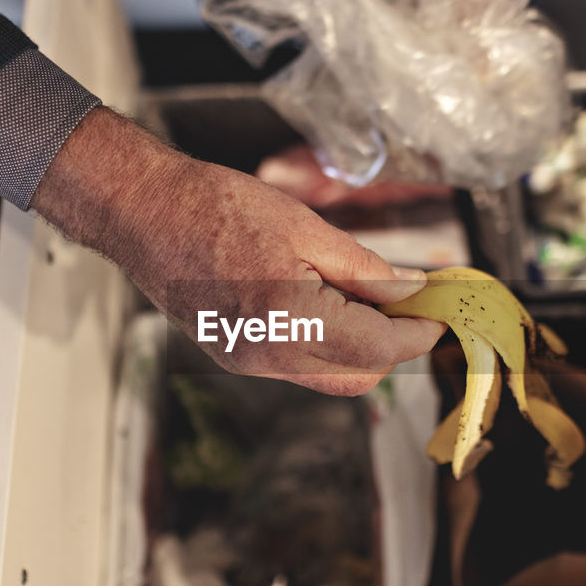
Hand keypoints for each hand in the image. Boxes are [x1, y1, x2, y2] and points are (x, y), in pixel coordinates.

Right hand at [32, 107, 444, 395]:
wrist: (145, 213)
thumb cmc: (216, 208)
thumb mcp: (307, 228)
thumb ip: (365, 269)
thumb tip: (410, 291)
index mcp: (291, 320)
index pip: (380, 348)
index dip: (418, 333)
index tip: (440, 314)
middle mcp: (268, 356)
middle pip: (360, 377)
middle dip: (393, 346)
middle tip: (409, 303)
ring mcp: (249, 363)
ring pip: (330, 377)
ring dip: (360, 347)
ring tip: (368, 297)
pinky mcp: (236, 357)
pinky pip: (299, 366)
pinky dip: (327, 345)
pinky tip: (329, 304)